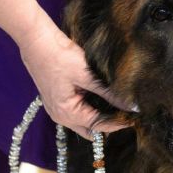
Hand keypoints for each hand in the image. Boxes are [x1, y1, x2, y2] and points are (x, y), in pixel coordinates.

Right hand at [18, 21, 131, 139]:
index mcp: (67, 113)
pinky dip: (90, 111)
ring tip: (119, 109)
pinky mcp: (57, 102)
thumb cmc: (60, 56)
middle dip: (109, 125)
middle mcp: (60, 117)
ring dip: (100, 118)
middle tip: (128, 116)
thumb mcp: (87, 75)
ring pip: (83, 123)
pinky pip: (77, 114)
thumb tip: (131, 106)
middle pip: (90, 130)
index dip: (118, 124)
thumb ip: (109, 93)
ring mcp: (56, 111)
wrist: (38, 42)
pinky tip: (104, 102)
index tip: (135, 120)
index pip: (99, 126)